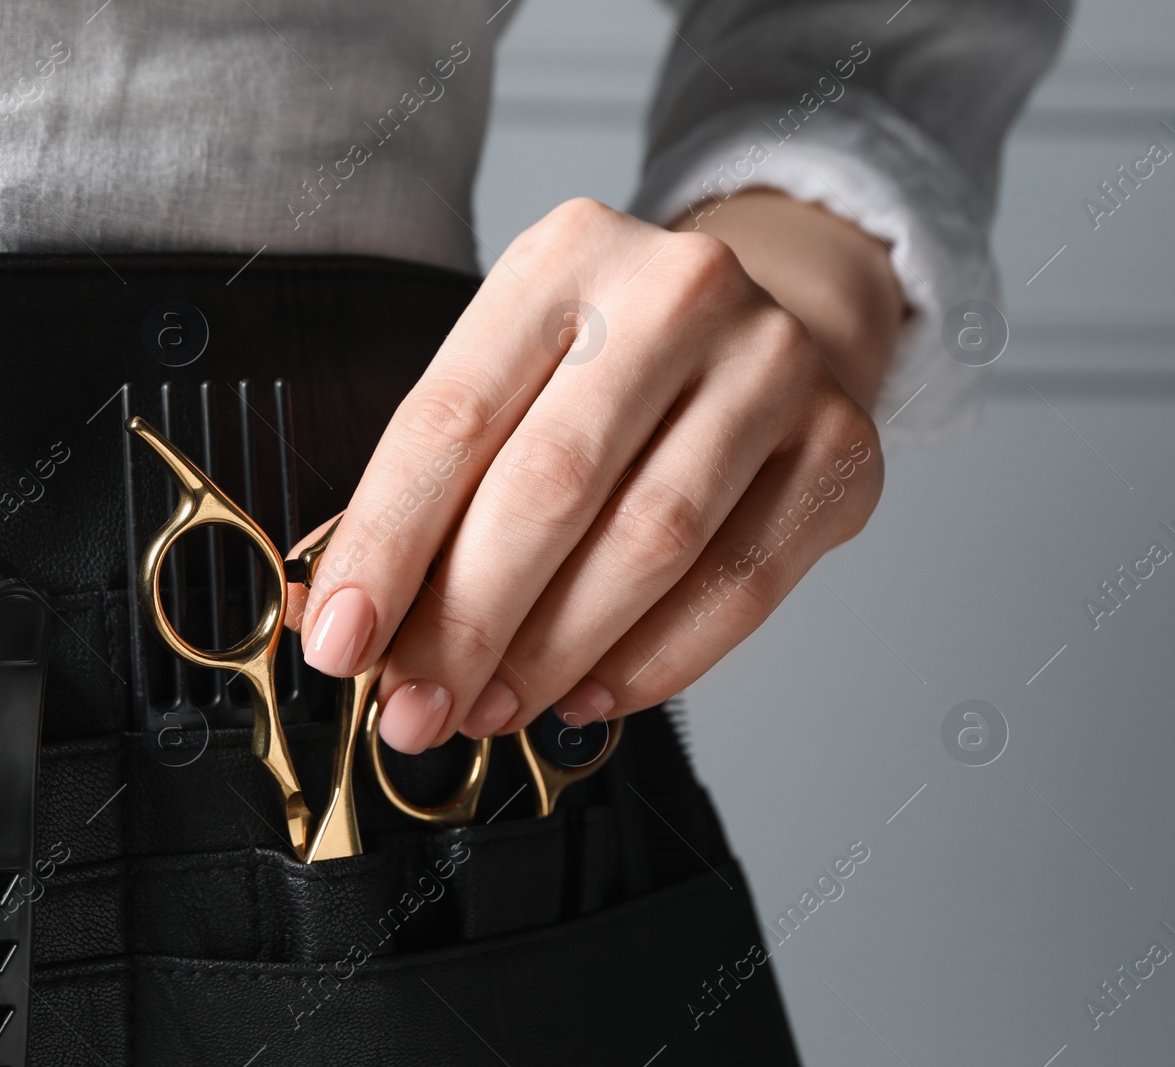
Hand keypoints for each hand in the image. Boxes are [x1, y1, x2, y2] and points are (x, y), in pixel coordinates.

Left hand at [287, 192, 902, 753]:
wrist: (776, 319)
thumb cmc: (610, 364)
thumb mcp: (512, 376)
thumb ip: (436, 487)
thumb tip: (347, 616)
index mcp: (566, 255)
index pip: (451, 419)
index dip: (386, 544)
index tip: (340, 641)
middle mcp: (678, 293)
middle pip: (552, 487)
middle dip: (466, 623)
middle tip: (414, 707)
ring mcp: (774, 368)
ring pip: (649, 545)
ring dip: (552, 655)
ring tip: (489, 707)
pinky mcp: (840, 450)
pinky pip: (738, 589)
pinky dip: (651, 664)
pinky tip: (586, 696)